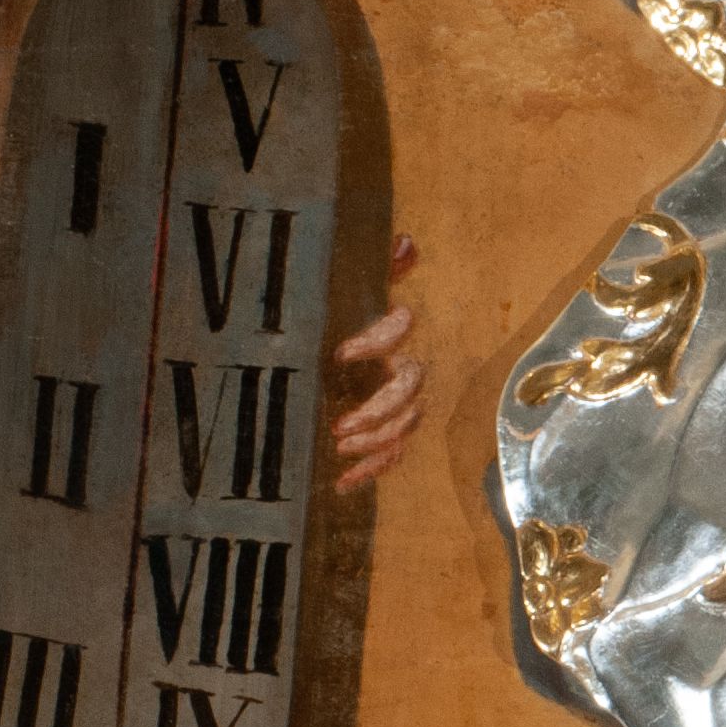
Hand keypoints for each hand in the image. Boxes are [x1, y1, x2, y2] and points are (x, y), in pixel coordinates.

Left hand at [330, 230, 421, 491]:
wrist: (315, 364)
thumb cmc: (331, 320)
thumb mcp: (344, 292)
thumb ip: (376, 268)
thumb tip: (405, 244)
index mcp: (388, 334)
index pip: (399, 331)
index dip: (376, 341)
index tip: (340, 353)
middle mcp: (398, 370)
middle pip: (409, 391)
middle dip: (379, 410)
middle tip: (341, 425)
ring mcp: (393, 406)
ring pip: (404, 427)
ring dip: (376, 442)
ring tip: (339, 446)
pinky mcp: (381, 435)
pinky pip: (390, 456)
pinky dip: (369, 472)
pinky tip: (341, 483)